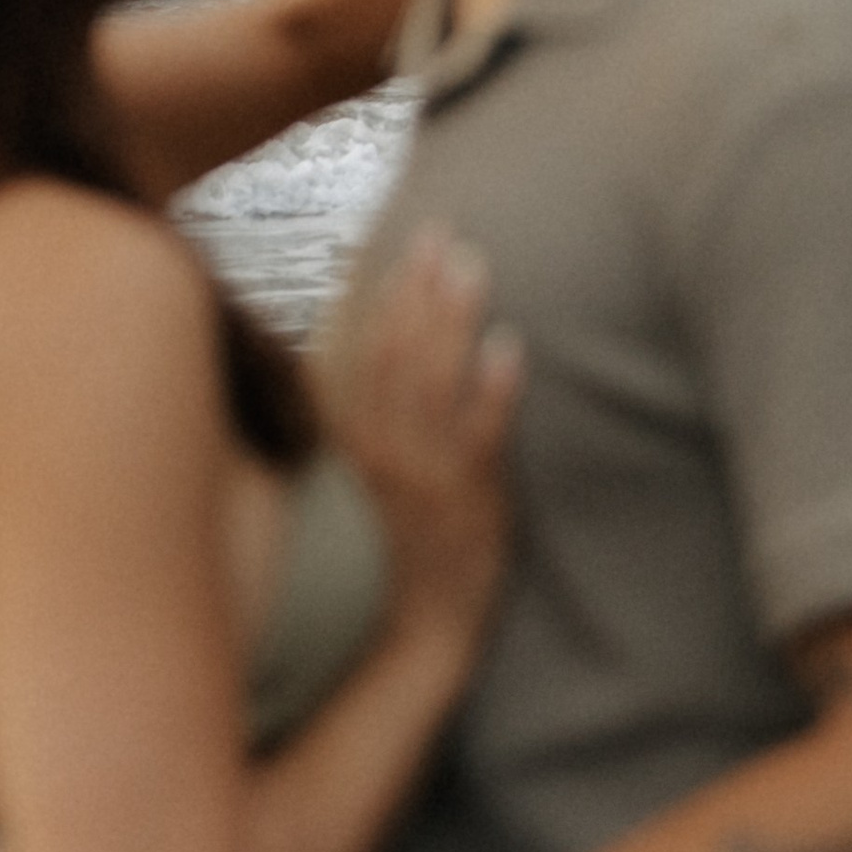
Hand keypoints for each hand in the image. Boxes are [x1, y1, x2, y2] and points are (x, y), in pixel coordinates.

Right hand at [323, 230, 521, 654]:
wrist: (422, 622)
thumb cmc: (398, 537)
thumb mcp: (366, 468)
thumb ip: (362, 406)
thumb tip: (369, 335)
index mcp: (345, 438)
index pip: (342, 349)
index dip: (354, 288)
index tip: (366, 229)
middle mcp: (375, 450)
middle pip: (390, 351)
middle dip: (412, 286)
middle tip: (437, 229)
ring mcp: (421, 474)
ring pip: (430, 382)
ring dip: (451, 318)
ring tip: (471, 265)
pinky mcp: (467, 498)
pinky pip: (479, 436)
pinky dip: (492, 389)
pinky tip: (508, 346)